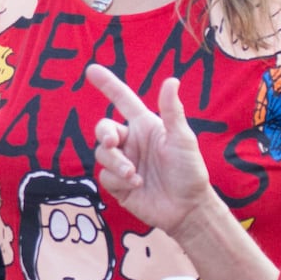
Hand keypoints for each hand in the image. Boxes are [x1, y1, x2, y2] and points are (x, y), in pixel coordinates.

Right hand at [86, 65, 216, 238]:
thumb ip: (172, 112)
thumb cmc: (190, 171)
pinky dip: (118, 179)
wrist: (187, 208)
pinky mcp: (117, 184)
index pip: (122, 100)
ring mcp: (122, 163)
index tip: (90, 70)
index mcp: (145, 126)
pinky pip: (105, 175)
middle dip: (104, 133)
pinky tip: (135, 185)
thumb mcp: (182, 139)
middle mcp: (131, 142)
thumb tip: (171, 80)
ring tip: (134, 174)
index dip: (107, 84)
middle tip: (112, 142)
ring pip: (101, 153)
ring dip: (116, 162)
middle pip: (103, 128)